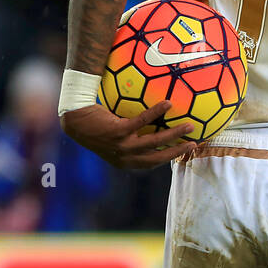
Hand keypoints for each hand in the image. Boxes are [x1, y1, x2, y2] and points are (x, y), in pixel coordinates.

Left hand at [61, 101, 195, 168]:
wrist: (73, 118)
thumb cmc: (94, 125)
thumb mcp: (113, 137)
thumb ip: (131, 136)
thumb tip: (152, 125)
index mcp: (124, 162)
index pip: (152, 163)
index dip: (169, 159)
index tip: (184, 152)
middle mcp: (124, 157)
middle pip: (158, 158)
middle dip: (178, 152)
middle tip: (194, 144)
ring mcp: (121, 146)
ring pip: (154, 142)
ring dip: (174, 134)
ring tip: (190, 125)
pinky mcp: (117, 131)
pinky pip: (142, 121)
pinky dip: (157, 112)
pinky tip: (168, 103)